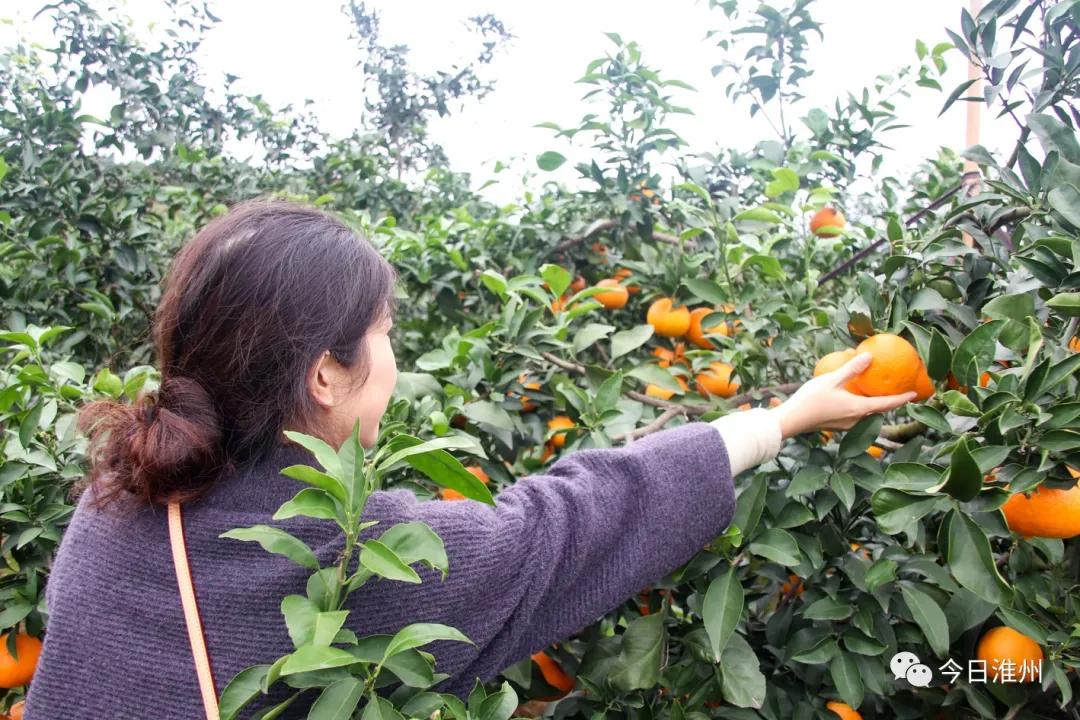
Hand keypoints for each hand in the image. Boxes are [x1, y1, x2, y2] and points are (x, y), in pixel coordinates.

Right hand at [767, 352, 916, 439]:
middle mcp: (855, 420)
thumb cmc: (811, 400)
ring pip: (864, 414)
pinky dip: (857, 406)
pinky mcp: (836, 425)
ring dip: (870, 405)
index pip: (886, 404)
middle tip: (894, 391)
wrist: (791, 420)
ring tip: (871, 393)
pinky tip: (849, 398)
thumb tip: (870, 356)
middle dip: (886, 402)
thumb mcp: (831, 379)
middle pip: (877, 411)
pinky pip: (853, 415)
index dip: (902, 399)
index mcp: (858, 408)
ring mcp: (845, 425)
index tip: (914, 394)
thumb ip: (851, 369)